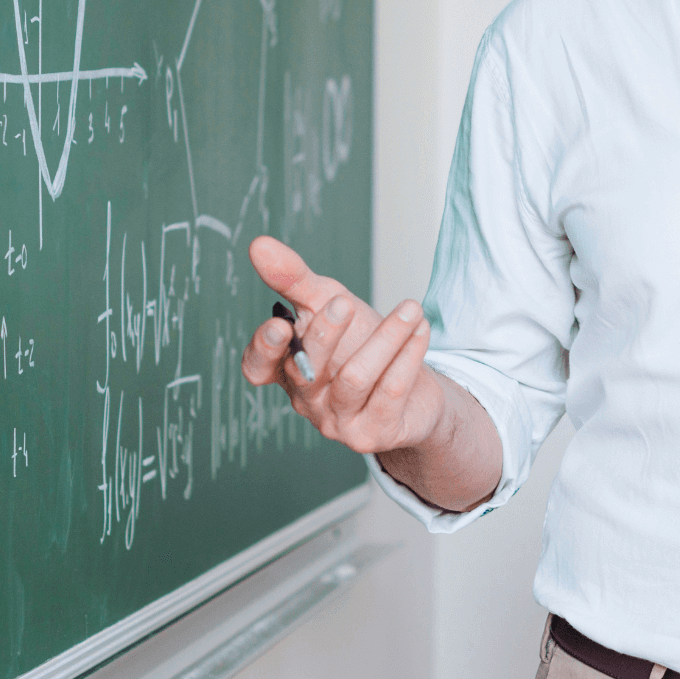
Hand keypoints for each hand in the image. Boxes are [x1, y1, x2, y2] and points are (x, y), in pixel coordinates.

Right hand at [241, 236, 443, 454]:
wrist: (413, 392)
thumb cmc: (360, 343)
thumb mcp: (327, 302)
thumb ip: (293, 278)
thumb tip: (258, 244)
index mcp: (286, 370)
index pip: (258, 367)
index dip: (264, 349)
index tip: (280, 323)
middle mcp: (307, 401)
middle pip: (306, 371)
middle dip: (325, 334)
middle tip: (344, 301)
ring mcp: (339, 422)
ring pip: (355, 379)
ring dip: (386, 338)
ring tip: (411, 308)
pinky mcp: (374, 434)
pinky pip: (391, 392)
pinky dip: (409, 356)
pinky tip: (422, 329)